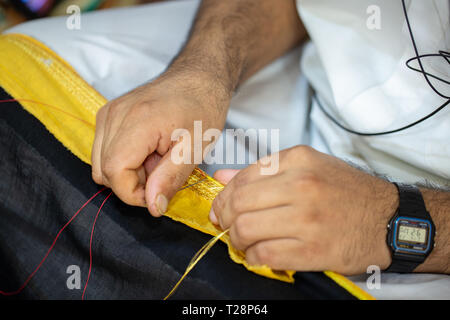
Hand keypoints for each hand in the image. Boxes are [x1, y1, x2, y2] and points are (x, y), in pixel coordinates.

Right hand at [92, 70, 229, 216]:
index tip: (158, 192)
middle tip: (162, 173)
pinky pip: (103, 150)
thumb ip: (171, 179)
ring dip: (127, 172)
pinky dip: (123, 160)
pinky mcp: (107, 114)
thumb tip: (152, 207)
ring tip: (156, 161)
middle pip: (103, 170)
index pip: (114, 172)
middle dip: (131, 183)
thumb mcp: (196, 149)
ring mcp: (108, 112)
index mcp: (138, 121)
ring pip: (100, 163)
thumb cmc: (203, 110)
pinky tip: (147, 152)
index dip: (133, 193)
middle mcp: (115, 114)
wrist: (198, 79)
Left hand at [210, 146, 398, 274]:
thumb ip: (262, 171)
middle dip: (225, 219)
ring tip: (244, 241)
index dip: (224, 197)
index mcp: (297, 159)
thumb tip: (221, 177)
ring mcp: (308, 219)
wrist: (389, 219)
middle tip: (228, 226)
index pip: (242, 178)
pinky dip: (253, 257)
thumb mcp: (308, 167)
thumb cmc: (345, 191)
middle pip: (239, 204)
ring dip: (237, 240)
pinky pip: (264, 255)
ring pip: (246, 230)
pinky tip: (258, 254)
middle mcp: (302, 185)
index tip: (221, 209)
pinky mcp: (313, 250)